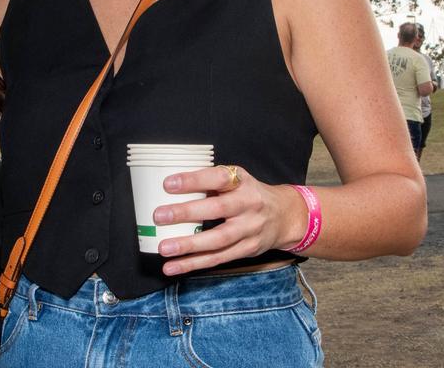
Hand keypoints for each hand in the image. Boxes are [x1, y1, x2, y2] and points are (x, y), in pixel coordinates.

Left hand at [151, 165, 305, 275]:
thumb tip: (165, 187)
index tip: (168, 184)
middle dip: (186, 213)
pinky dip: (194, 264)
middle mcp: (249, 204)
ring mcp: (250, 229)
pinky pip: (218, 258)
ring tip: (164, 249)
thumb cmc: (247, 193)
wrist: (284, 216)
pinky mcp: (248, 250)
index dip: (193, 180)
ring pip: (218, 240)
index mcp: (241, 182)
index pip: (218, 178)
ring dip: (189, 246)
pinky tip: (173, 266)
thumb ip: (209, 183)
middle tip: (159, 216)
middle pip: (218, 209)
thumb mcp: (235, 180)